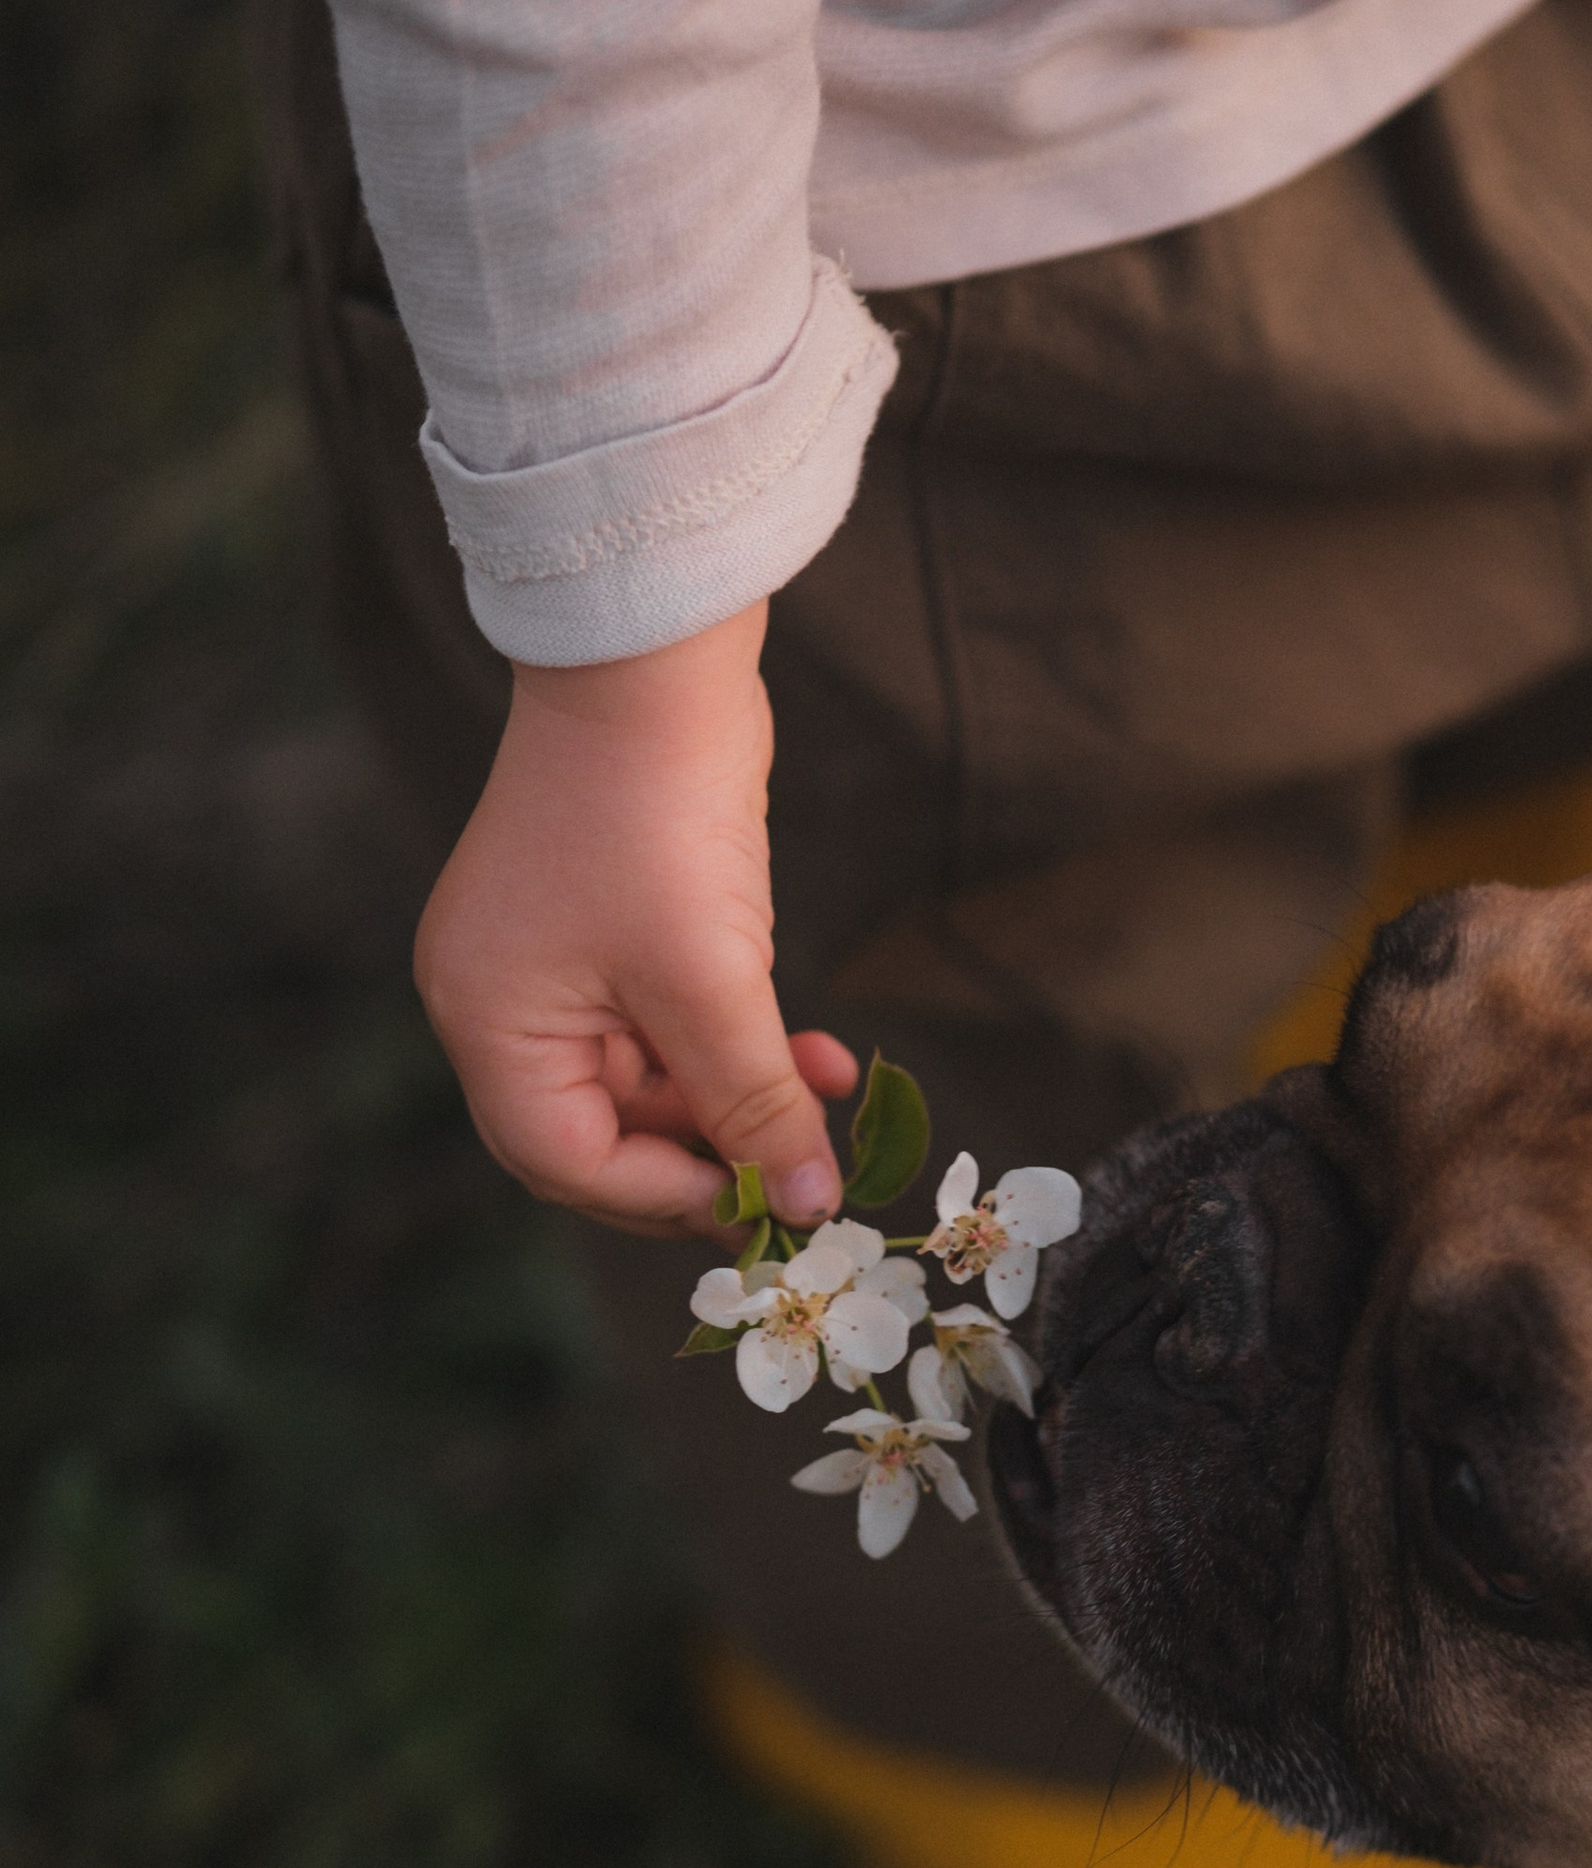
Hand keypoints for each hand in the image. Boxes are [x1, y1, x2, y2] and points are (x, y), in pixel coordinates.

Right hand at [412, 600, 854, 1233]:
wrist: (657, 662)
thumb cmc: (659, 817)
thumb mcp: (713, 982)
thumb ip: (755, 1104)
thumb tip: (803, 1204)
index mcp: (488, 1023)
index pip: (565, 1163)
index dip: (668, 1195)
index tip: (762, 1204)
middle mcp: (501, 1004)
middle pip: (603, 1136)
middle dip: (708, 1157)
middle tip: (799, 1177)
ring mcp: (552, 968)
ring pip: (651, 1085)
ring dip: (739, 1100)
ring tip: (826, 1101)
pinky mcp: (609, 933)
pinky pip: (669, 1028)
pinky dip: (736, 1048)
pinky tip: (815, 1054)